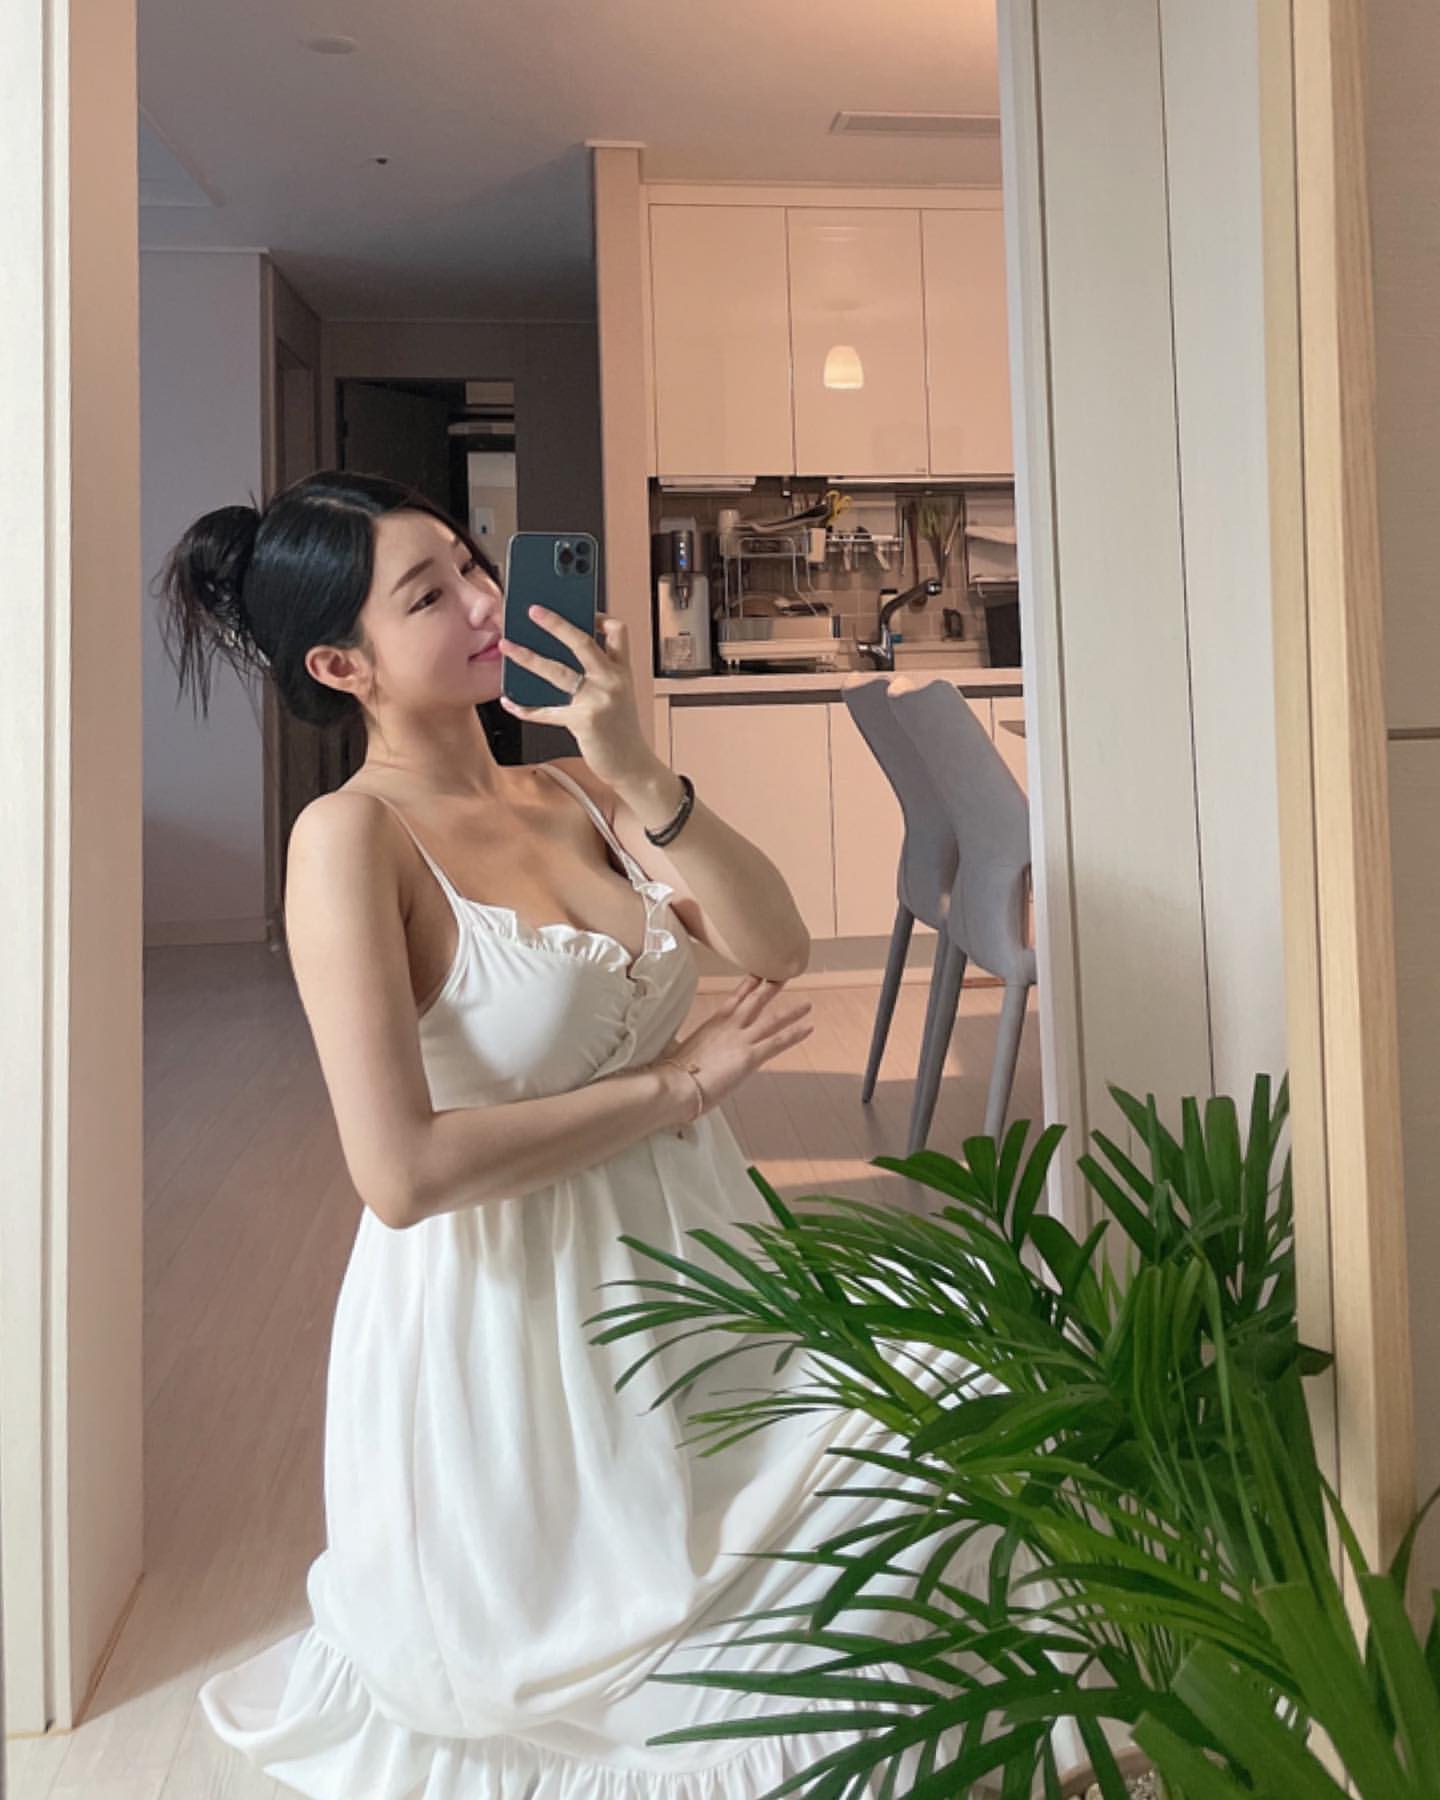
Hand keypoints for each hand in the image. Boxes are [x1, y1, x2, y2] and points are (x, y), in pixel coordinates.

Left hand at [498, 606, 652, 788]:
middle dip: (555, 623)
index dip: (599, 616)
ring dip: (528, 657)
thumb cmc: (622, 732)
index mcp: (623, 671)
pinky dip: (525, 708)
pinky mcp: (583, 721)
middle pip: (583, 641)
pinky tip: (510, 702)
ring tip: (508, 647)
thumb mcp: (619, 696)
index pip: (617, 631)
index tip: (581, 610)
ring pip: (557, 671)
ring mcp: (598, 700)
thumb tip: (561, 656)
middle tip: (533, 611)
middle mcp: (613, 680)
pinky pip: (547, 711)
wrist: (633, 766)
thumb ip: (599, 675)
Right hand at [654, 975, 813, 1114]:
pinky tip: (808, 1028)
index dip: (748, 986)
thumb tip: (690, 1057)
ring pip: (772, 1020)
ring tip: (807, 1004)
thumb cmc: (673, 1074)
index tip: (758, 973)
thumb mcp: (683, 1052)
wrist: (675, 1084)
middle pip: (755, 1001)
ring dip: (791, 1011)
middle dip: (771, 987)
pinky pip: (778, 1042)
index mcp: (712, 1024)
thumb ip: (693, 1048)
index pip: (735, 999)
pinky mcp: (750, 1057)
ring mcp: (741, 1040)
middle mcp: (729, 1027)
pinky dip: (794, 1034)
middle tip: (784, 974)